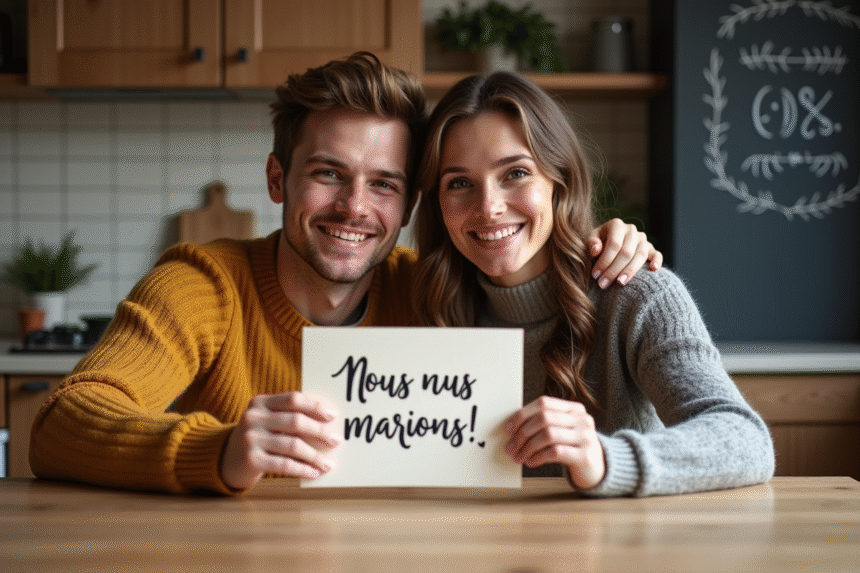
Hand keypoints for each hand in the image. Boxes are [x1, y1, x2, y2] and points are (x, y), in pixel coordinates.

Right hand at [220, 392, 340, 489]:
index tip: (333, 416)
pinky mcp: (251, 459)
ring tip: (327, 464)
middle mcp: (254, 417)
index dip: (315, 406)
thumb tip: (327, 422)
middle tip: (336, 441)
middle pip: (295, 421)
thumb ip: (288, 415)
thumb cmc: (257, 437)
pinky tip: (314, 473)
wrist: (225, 460)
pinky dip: (303, 469)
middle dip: (319, 432)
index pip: (293, 399)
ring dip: (314, 456)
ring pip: (293, 445)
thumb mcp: (266, 419)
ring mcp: (251, 438)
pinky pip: (284, 464)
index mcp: (260, 402)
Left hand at [504, 396, 604, 489]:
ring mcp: (586, 437)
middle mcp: (582, 419)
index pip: (543, 403)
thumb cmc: (572, 447)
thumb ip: (543, 424)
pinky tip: (531, 462)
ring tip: (519, 457)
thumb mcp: (562, 430)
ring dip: (528, 447)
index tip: (508, 429)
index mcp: (574, 408)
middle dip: (522, 434)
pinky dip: (538, 457)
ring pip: (548, 435)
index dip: (522, 415)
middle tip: (510, 448)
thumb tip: (511, 428)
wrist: (598, 468)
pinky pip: (555, 452)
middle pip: (544, 419)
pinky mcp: (585, 456)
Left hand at [587, 219, 662, 288]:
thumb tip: (596, 251)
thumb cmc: (598, 242)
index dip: (604, 261)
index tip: (595, 275)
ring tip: (620, 283)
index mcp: (616, 225)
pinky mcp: (651, 248)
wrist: (607, 243)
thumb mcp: (591, 240)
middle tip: (603, 284)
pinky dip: (657, 261)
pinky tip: (653, 270)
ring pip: (641, 255)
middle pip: (626, 252)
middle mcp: (631, 230)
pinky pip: (657, 254)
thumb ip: (591, 243)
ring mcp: (643, 239)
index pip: (614, 244)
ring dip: (630, 271)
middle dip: (614, 270)